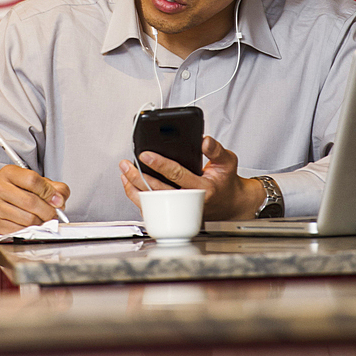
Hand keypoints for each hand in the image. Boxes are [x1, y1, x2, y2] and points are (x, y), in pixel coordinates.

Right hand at [0, 165, 69, 235]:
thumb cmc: (11, 192)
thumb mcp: (29, 182)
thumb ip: (51, 186)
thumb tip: (61, 198)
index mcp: (8, 173)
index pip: (33, 180)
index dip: (49, 192)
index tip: (57, 200)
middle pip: (32, 202)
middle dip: (48, 211)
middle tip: (53, 214)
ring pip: (28, 219)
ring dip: (41, 223)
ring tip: (42, 220)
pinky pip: (20, 231)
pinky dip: (30, 231)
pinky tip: (31, 226)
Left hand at [119, 136, 266, 220]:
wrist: (230, 205)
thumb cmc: (225, 183)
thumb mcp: (227, 162)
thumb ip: (216, 150)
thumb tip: (204, 140)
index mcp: (204, 187)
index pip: (177, 174)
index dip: (160, 164)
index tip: (145, 154)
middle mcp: (190, 201)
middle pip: (159, 190)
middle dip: (139, 176)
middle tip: (126, 164)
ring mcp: (181, 210)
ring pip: (153, 202)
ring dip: (135, 188)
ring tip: (124, 173)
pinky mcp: (174, 215)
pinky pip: (153, 209)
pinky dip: (139, 198)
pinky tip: (131, 186)